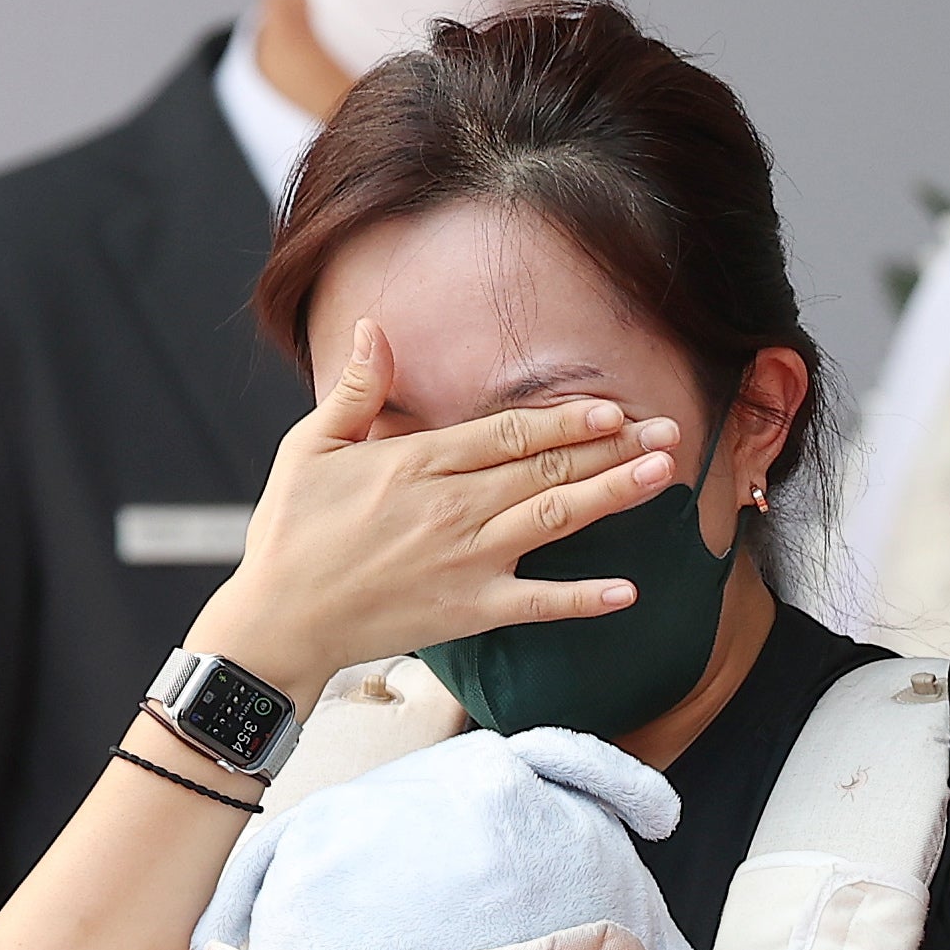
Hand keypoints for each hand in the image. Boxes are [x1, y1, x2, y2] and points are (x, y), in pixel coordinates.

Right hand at [191, 318, 680, 711]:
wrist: (281, 621)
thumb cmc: (291, 532)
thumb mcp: (311, 447)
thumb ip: (356, 390)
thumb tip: (376, 327)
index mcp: (419, 461)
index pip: (509, 433)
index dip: (566, 419)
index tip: (612, 407)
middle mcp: (453, 507)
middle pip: (547, 469)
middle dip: (612, 449)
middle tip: (668, 432)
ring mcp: (466, 561)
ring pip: (554, 520)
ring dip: (613, 497)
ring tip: (662, 476)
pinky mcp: (468, 610)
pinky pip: (537, 603)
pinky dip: (582, 599)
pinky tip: (627, 592)